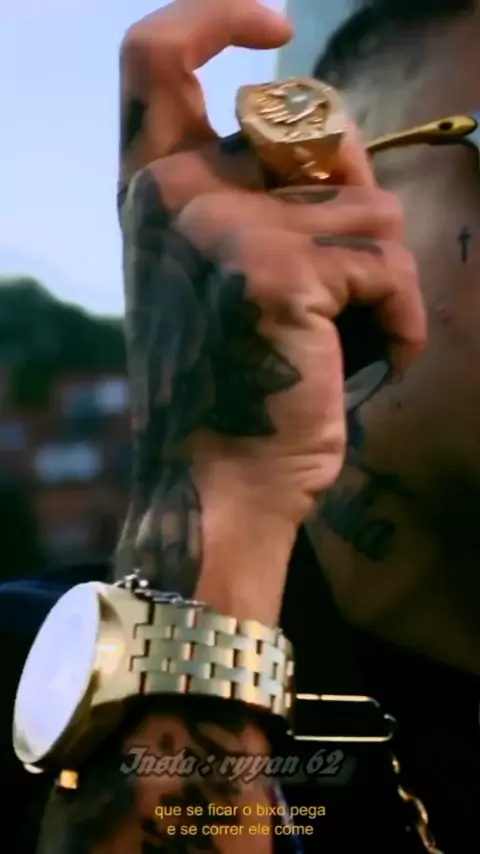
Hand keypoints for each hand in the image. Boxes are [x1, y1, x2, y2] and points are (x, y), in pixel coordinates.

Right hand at [117, 0, 425, 621]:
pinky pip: (389, 262)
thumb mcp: (234, 277)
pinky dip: (402, 319)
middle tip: (348, 279)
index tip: (274, 23)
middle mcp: (176, 195)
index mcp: (153, 193)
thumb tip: (341, 147)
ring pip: (370, 207)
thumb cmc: (236, 386)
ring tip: (348, 341)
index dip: (215, 16)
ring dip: (383, 280)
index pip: (154, 56)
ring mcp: (224, 226)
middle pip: (314, 130)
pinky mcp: (282, 270)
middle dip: (356, 195)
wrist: (220, 485)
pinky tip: (375, 361)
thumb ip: (269, 199)